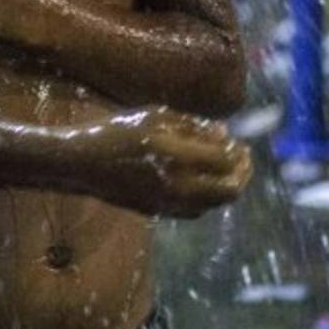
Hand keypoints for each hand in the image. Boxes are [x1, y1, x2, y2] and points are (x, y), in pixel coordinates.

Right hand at [79, 107, 252, 218]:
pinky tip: (206, 184)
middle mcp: (177, 184)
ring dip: (228, 188)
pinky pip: (196, 211)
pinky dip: (209, 199)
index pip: (224, 160)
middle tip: (245, 160)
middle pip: (229, 190)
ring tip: (230, 171)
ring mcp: (169, 203)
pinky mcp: (160, 212)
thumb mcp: (154, 116)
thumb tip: (225, 134)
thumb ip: (192, 125)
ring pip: (215, 205)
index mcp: (176, 156)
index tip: (240, 143)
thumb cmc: (117, 131)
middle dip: (243, 175)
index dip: (238, 152)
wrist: (82, 164)